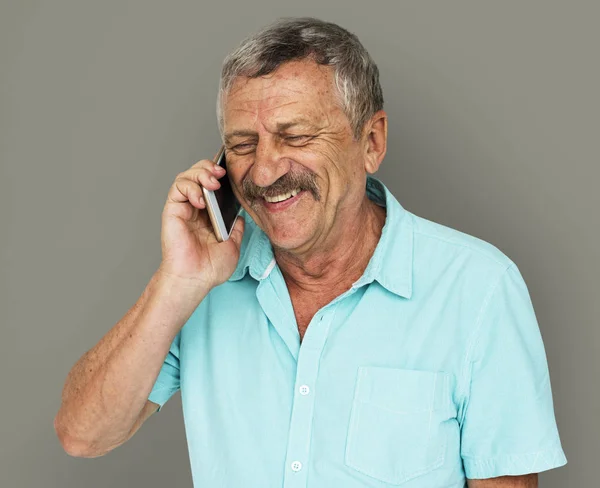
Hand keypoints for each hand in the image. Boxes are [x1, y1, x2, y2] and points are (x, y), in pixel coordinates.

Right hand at [158, 152, 244, 290]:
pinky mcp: (172, 211)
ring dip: (200, 173)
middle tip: (221, 174)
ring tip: (213, 183)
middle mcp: (195, 209)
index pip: (212, 185)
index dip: (219, 174)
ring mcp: (183, 209)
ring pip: (186, 177)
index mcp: (209, 215)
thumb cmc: (211, 268)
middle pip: (198, 174)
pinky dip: (190, 187)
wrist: (196, 279)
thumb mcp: (233, 245)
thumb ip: (236, 229)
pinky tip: (201, 199)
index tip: (231, 174)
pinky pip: (178, 188)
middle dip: (209, 168)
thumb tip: (240, 217)